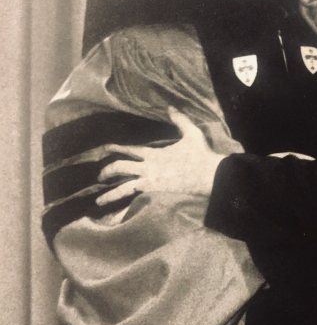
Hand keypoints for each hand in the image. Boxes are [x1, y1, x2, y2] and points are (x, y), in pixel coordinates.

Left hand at [95, 109, 225, 205]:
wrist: (209, 176)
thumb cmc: (201, 155)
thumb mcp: (191, 134)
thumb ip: (180, 120)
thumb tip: (170, 107)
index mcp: (154, 154)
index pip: (129, 149)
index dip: (115, 148)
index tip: (104, 148)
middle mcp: (148, 168)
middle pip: (120, 168)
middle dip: (107, 171)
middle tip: (100, 176)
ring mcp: (151, 183)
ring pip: (123, 189)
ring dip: (110, 195)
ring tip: (99, 201)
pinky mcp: (156, 196)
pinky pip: (135, 203)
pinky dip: (124, 210)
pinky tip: (114, 217)